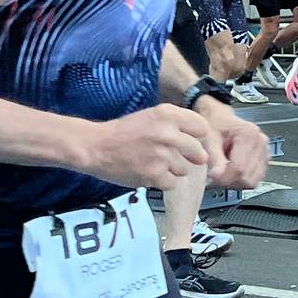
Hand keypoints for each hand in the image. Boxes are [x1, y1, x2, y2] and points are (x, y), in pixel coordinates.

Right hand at [77, 104, 213, 187]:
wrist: (96, 147)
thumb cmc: (123, 132)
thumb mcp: (151, 116)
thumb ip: (176, 125)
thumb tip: (200, 142)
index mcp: (168, 114)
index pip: (201, 128)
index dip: (198, 138)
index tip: (191, 143)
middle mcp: (168, 133)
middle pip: (198, 152)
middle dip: (189, 158)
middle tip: (171, 157)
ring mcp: (162, 155)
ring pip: (185, 170)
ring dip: (173, 170)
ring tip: (155, 164)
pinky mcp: (155, 174)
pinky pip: (172, 183)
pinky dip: (162, 182)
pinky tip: (149, 173)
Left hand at [199, 104, 270, 189]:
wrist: (220, 118)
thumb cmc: (215, 123)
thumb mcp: (209, 137)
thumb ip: (213, 157)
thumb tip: (216, 177)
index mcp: (249, 134)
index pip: (239, 169)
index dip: (223, 177)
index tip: (211, 177)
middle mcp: (261, 143)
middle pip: (246, 177)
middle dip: (228, 180)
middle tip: (214, 174)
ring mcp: (265, 152)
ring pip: (252, 182)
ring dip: (235, 182)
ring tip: (222, 171)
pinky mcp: (264, 160)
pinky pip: (254, 180)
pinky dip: (241, 180)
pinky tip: (230, 170)